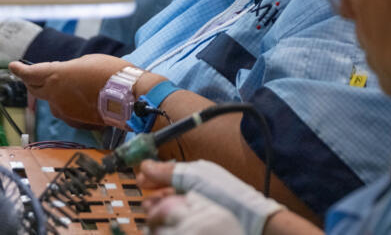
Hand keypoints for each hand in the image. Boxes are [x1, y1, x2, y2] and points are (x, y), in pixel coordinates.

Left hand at [8, 54, 130, 127]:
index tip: (13, 66)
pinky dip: (72, 105)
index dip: (20, 70)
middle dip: (33, 82)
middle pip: (36, 89)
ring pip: (54, 102)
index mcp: (56, 76)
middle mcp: (56, 96)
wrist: (129, 97)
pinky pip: (68, 112)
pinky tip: (86, 99)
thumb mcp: (88, 62)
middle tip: (32, 76)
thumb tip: (65, 77)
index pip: (31, 74)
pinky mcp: (77, 122)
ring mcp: (66, 112)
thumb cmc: (111, 73)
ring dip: (56, 94)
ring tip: (72, 86)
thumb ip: (69, 70)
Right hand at [139, 160, 283, 234]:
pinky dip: (169, 224)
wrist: (250, 221)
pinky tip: (166, 226)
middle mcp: (195, 192)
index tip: (140, 182)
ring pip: (170, 210)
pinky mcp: (196, 225)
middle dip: (154, 197)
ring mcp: (196, 210)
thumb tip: (146, 164)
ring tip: (155, 215)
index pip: (168, 175)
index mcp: (196, 176)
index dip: (153, 178)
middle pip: (166, 194)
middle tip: (147, 203)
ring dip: (160, 212)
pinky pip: (177, 223)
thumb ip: (170, 170)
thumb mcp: (195, 177)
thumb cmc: (229, 196)